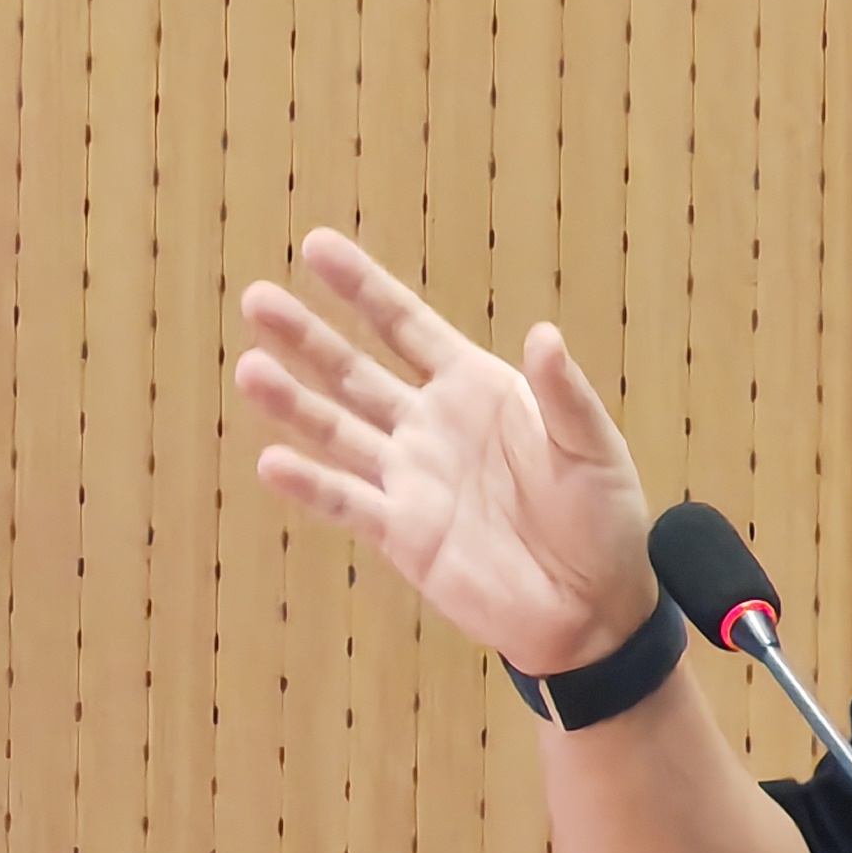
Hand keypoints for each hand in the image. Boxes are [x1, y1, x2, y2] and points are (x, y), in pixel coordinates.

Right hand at [234, 228, 661, 673]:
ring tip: (249, 368)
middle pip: (356, 371)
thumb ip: (563, 395)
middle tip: (256, 298)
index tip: (316, 246)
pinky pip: (349, 503)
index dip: (363, 288)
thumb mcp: (592, 447)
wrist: (594, 606)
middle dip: (307, 336)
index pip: (406, 326)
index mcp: (475, 389)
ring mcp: (410, 478)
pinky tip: (273, 463)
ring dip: (293, 402)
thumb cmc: (602, 518)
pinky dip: (312, 486)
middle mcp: (431, 426)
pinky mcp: (402, 533)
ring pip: (338, 430)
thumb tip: (544, 335)